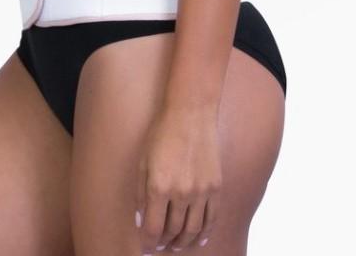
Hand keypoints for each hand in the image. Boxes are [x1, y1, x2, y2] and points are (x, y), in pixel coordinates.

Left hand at [135, 105, 221, 252]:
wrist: (191, 113)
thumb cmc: (162, 133)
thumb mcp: (143, 161)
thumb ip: (140, 193)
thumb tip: (141, 220)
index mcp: (159, 187)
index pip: (153, 228)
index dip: (148, 243)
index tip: (145, 248)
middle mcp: (181, 193)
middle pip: (173, 231)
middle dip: (164, 243)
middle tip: (159, 246)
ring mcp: (201, 191)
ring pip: (193, 230)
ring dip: (183, 242)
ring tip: (176, 246)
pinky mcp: (216, 187)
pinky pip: (211, 218)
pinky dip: (205, 232)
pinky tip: (199, 239)